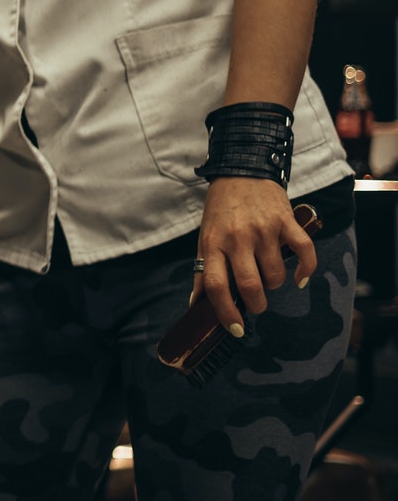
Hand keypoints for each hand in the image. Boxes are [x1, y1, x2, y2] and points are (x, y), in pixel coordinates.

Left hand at [192, 175, 315, 334]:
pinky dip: (305, 270)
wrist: (242, 171)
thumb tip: (196, 304)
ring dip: (275, 285)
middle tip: (257, 304)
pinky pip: (304, 252)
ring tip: (268, 277)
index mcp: (212, 243)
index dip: (225, 312)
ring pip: (275, 275)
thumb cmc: (221, 211)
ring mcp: (263, 230)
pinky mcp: (286, 222)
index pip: (215, 285)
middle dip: (256, 304)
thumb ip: (202, 270)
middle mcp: (237, 238)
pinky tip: (299, 278)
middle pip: (249, 285)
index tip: (235, 328)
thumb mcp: (204, 237)